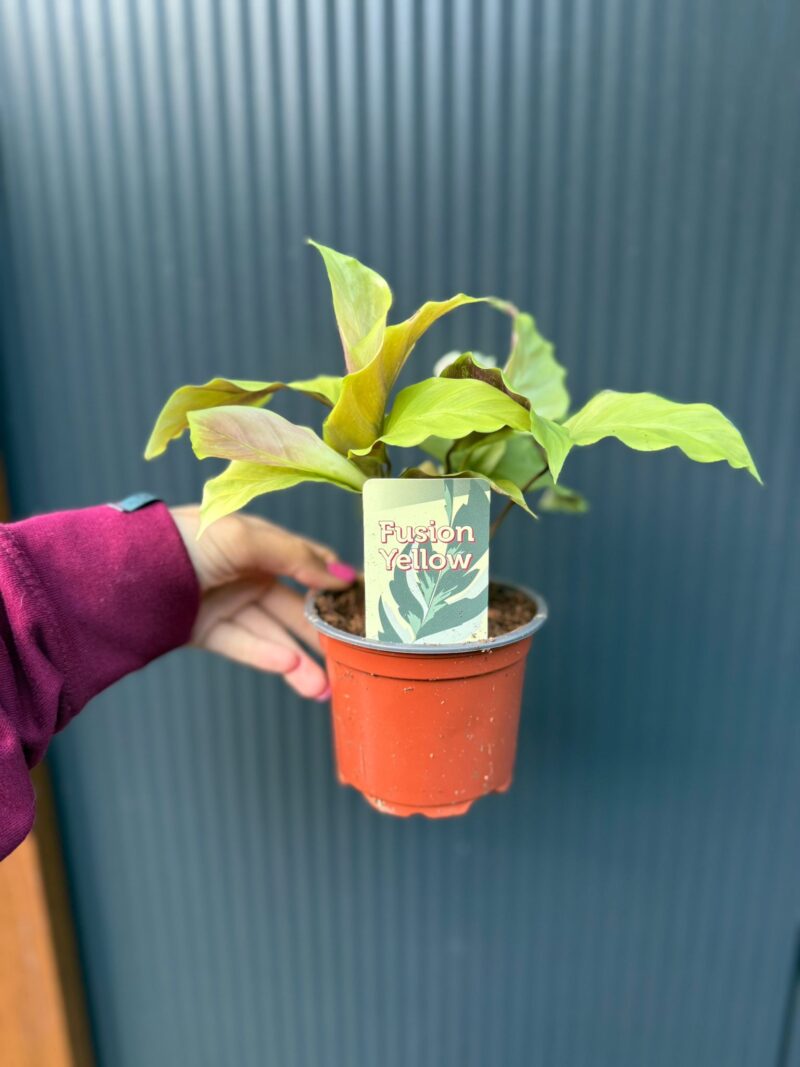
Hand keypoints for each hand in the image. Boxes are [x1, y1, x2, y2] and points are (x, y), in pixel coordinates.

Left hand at [170, 506, 355, 700]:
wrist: (126, 570)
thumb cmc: (190, 539)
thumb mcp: (248, 538)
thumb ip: (298, 557)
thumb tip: (345, 577)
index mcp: (259, 542)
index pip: (307, 563)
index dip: (334, 584)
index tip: (364, 607)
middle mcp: (246, 572)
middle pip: (294, 607)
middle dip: (321, 634)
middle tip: (350, 660)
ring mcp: (226, 603)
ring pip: (272, 634)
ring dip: (299, 660)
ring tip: (323, 687)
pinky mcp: (205, 630)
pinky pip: (244, 645)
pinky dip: (266, 657)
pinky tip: (289, 669)